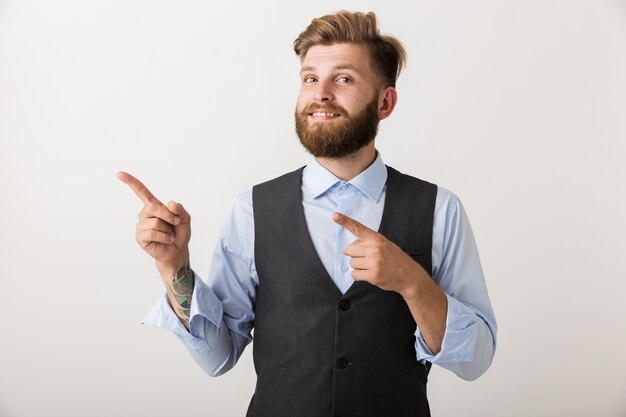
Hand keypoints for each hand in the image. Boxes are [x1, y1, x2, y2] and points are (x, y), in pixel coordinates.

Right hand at [117, 171, 190, 274]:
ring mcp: (141, 226)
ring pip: (155, 222)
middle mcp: (145, 215)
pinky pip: (152, 233)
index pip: (141, 192)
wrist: (178, 251)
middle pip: (152, 207)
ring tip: (169, 235)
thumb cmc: (179, 233)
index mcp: (154, 207)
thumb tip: (170, 203)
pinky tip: (166, 240)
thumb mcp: (185, 218)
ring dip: (168, 229)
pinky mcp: (140, 237)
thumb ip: (180, 209)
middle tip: (176, 222)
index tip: (119, 174)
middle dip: (168, 215)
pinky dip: (164, 237)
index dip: (131, 182)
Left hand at [333, 212, 447, 352]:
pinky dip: (359, 276)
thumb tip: (348, 248)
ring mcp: (374, 262)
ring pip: (352, 263)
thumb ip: (367, 243)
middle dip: (355, 256)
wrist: (409, 276)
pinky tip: (370, 275)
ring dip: (358, 267)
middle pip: (350, 250)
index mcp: (377, 238)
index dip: (345, 221)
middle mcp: (375, 248)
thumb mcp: (384, 245)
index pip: (358, 228)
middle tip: (368, 259)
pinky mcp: (373, 275)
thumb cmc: (395, 259)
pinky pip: (354, 275)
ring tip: (372, 267)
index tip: (334, 215)